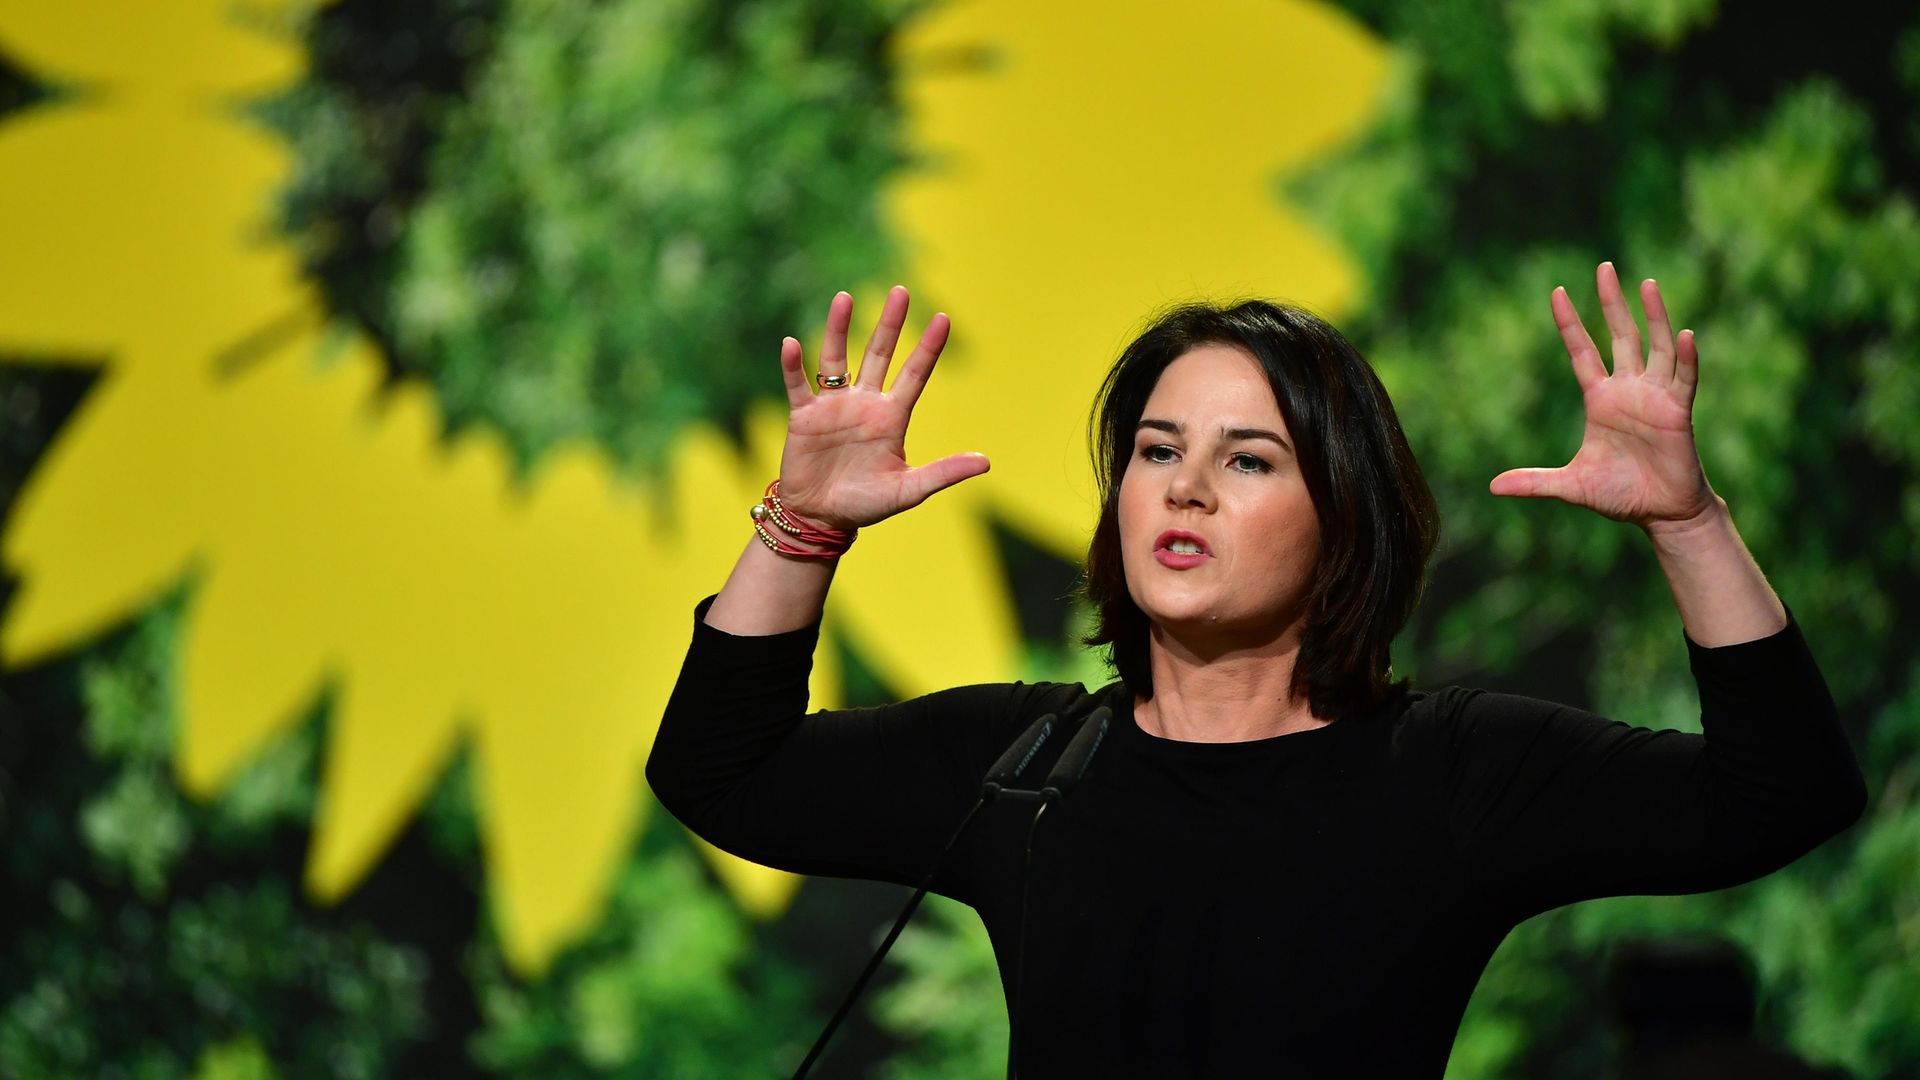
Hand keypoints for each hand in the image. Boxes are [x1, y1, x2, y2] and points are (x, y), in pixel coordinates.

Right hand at [773, 286, 989, 530]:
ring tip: (844, 297)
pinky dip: (794, 365)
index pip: (915, 374)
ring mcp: (833, 406)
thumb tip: (986, 463)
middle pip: (879, 354)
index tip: (943, 318)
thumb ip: (944, 473)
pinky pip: (798, 385)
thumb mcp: (909, 490)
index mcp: (892, 417)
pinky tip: (791, 344)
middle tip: (900, 291)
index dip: (928, 347)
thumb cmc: (867, 504)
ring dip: (839, 329)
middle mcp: (865, 403)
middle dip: (889, 324)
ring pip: (836, 359)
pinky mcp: (804, 417)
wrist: (822, 517)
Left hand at [1490, 262, 1718, 531]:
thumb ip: (1534, 483)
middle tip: (1604, 267)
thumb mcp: (1570, 486)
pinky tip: (1686, 334)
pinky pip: (1684, 377)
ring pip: (1656, 346)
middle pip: (1620, 335)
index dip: (1569, 323)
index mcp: (1600, 399)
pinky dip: (1687, 357)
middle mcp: (1628, 389)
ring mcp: (1656, 396)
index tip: (1556, 292)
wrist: (1660, 513)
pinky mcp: (1679, 411)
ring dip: (1654, 315)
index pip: (1581, 351)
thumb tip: (1492, 488)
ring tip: (1646, 284)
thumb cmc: (1620, 494)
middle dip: (1611, 302)